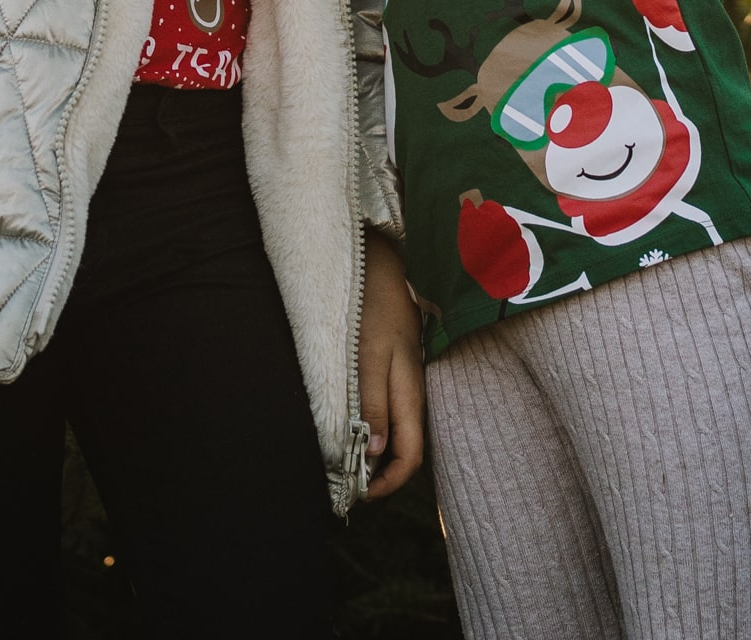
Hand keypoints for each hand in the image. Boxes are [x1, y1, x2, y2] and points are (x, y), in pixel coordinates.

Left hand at [359, 227, 425, 498]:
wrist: (376, 256)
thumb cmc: (372, 301)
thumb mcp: (369, 353)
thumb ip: (372, 399)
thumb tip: (373, 451)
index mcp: (409, 389)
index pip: (410, 453)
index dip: (389, 481)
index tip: (359, 494)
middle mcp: (409, 387)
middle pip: (402, 444)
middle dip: (377, 471)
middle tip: (344, 483)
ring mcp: (402, 373)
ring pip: (393, 426)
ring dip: (370, 448)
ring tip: (340, 458)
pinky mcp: (390, 360)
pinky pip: (385, 404)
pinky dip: (368, 422)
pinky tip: (347, 421)